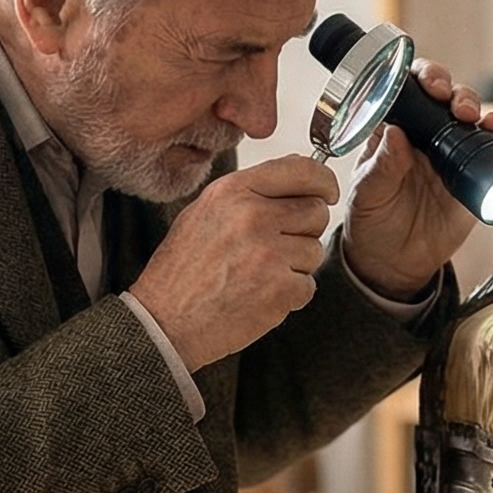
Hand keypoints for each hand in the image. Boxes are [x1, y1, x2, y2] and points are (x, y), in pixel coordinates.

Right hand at [131, 156, 337, 370]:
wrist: (165, 322)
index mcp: (233, 192)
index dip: (322, 181)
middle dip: (304, 230)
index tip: (327, 192)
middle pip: (315, 211)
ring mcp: (268, 254)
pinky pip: (308, 285)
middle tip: (277, 248)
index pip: (301, 170)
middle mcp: (252, 217)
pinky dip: (290, 295)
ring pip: (314, 251)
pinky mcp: (279, 289)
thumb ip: (248, 193)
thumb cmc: (182, 271)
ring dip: (296, 266)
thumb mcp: (203, 212)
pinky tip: (260, 296)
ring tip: (258, 275)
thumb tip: (296, 176)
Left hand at [341, 60, 492, 299]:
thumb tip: (393, 133)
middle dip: (462, 96)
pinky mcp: (474, 180)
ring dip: (488, 117)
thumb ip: (380, 167)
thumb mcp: (368, 194)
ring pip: (477, 123)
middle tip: (462, 110)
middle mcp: (427, 136)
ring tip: (489, 125)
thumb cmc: (372, 221)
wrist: (393, 263)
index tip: (434, 87)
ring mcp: (453, 156)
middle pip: (451, 100)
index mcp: (396, 129)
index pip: (413, 89)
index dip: (428, 78)